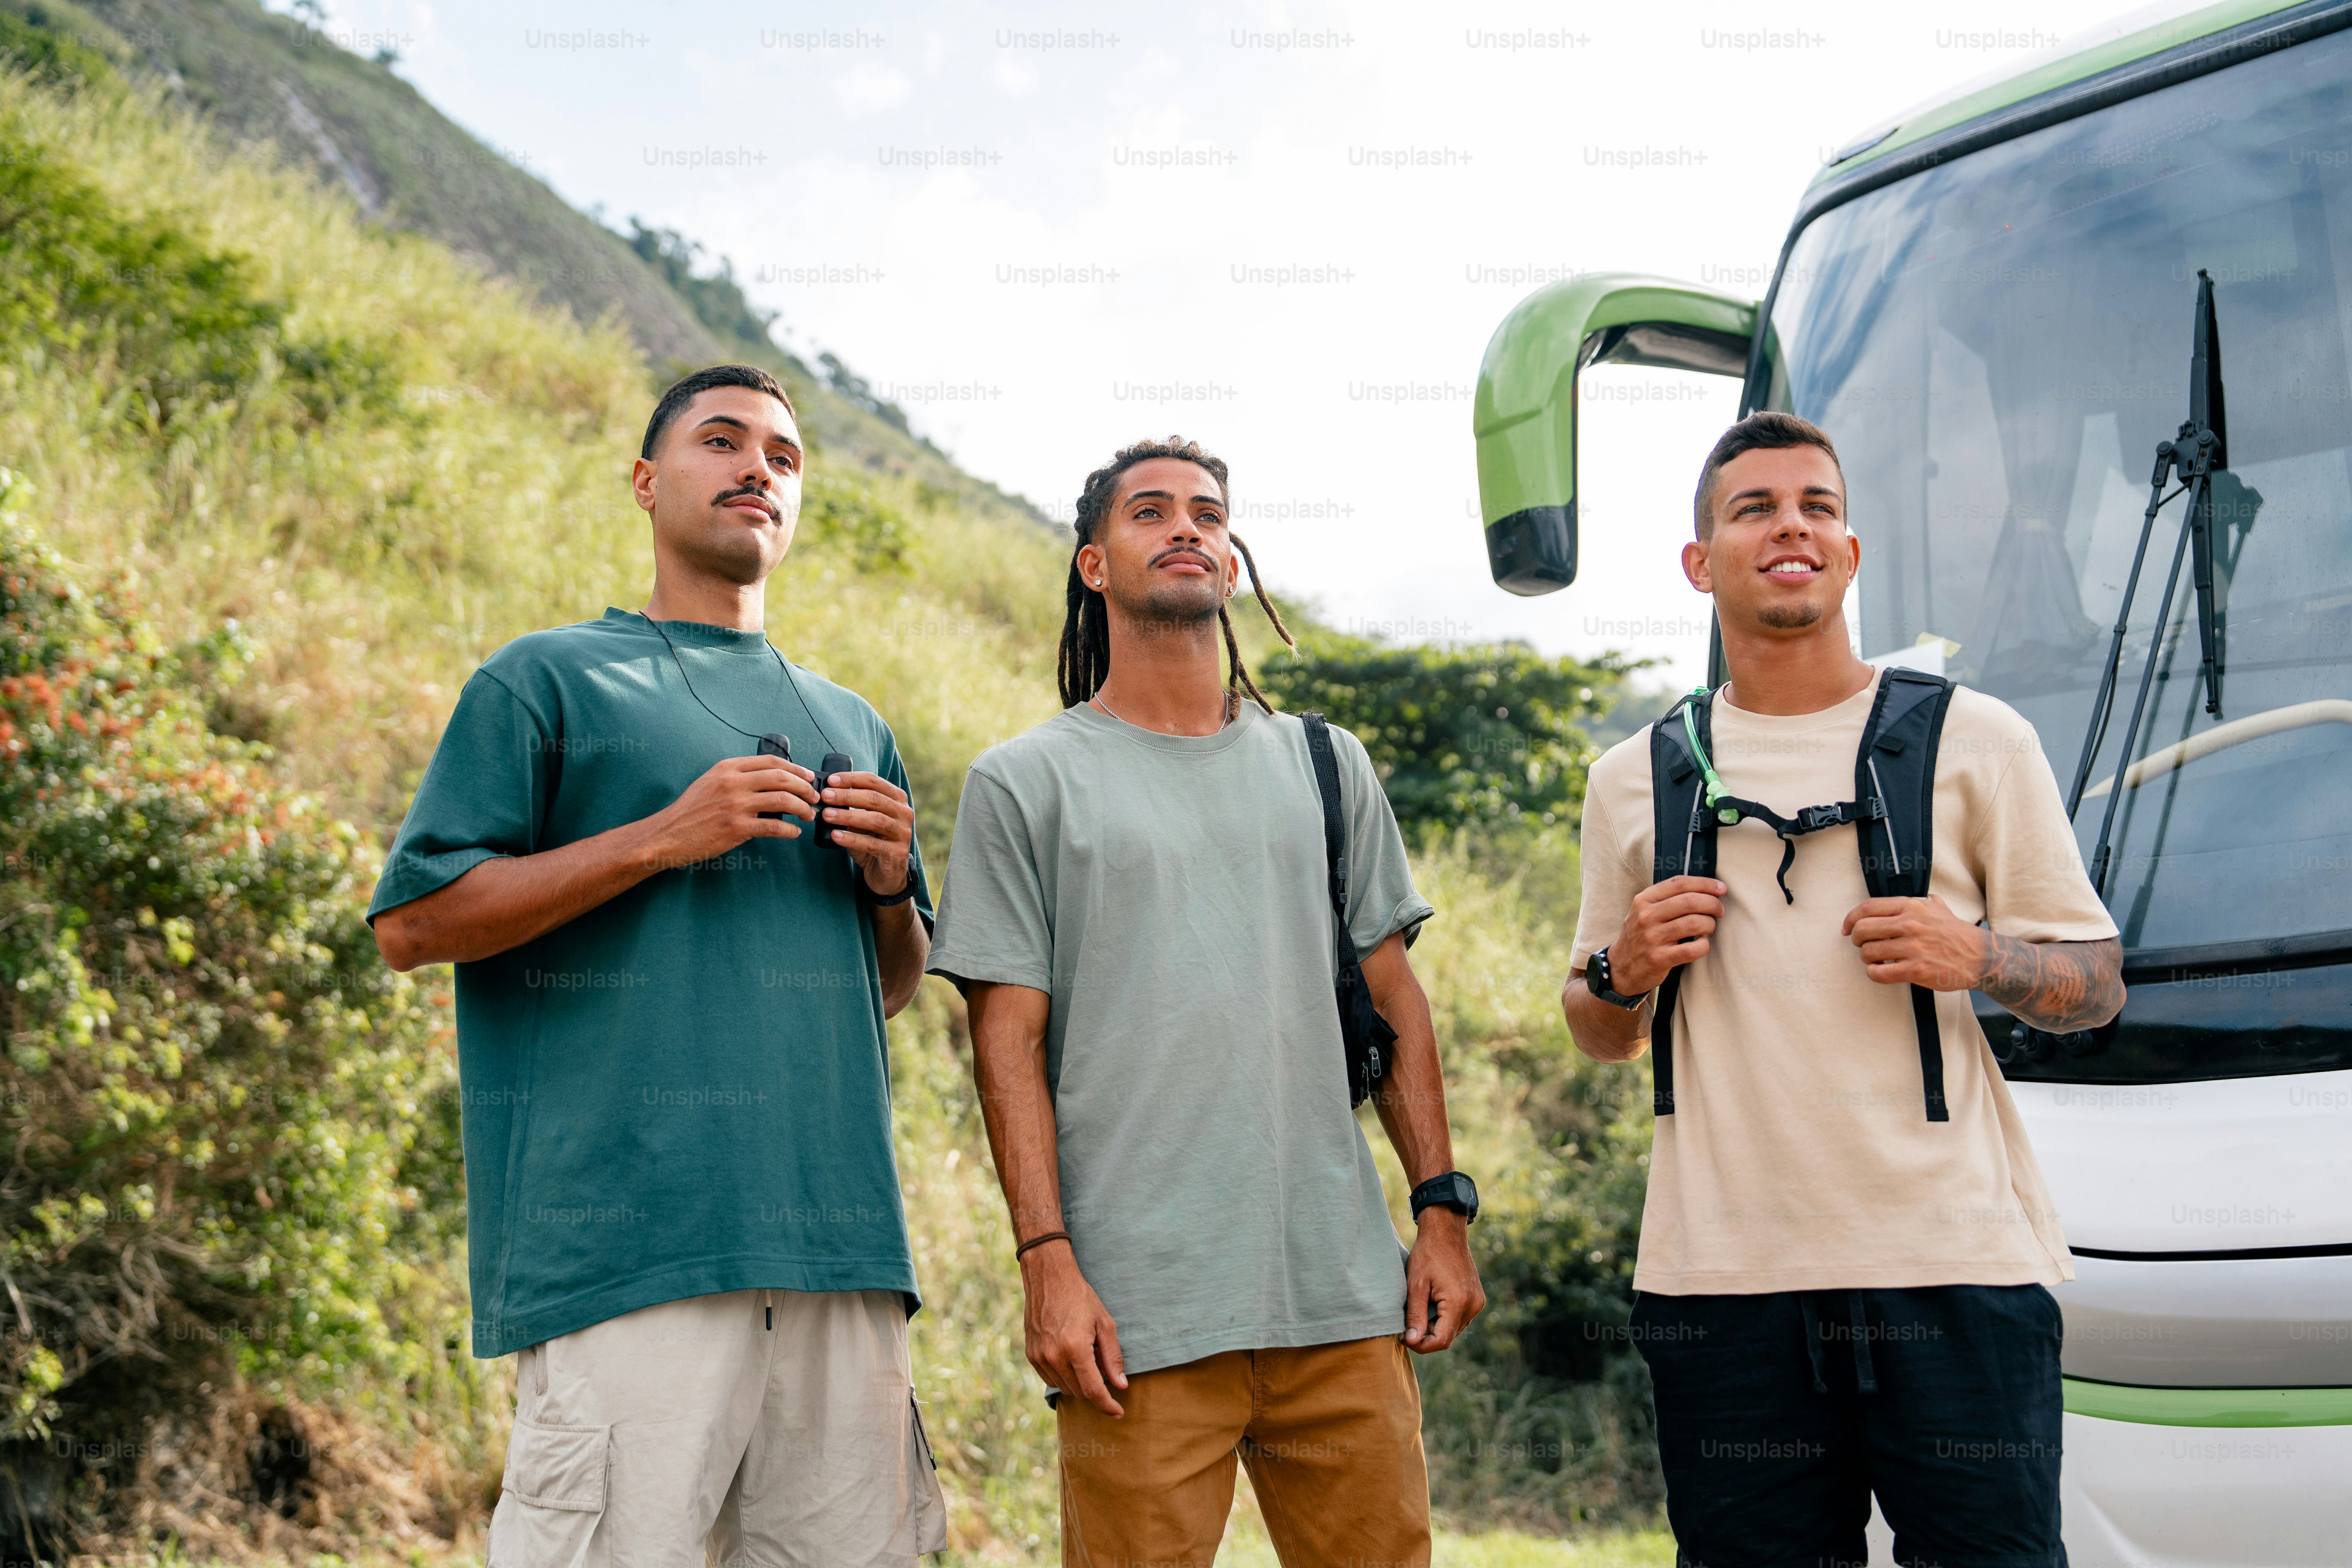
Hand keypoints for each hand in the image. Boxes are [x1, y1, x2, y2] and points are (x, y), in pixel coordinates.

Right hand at [644, 755, 816, 869]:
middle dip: (805, 787)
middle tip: (814, 797)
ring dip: (803, 808)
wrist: (668, 834)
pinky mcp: (737, 828)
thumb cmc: (691, 811)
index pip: (771, 761)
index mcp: (728, 768)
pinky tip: (794, 832)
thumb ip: (737, 777)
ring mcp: (736, 805)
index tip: (808, 776)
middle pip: (782, 778)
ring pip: (783, 800)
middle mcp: (733, 782)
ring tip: (809, 815)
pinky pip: (774, 827)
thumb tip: (770, 780)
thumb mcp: (710, 782)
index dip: (795, 768)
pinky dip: (790, 830)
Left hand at [818, 770, 915, 897]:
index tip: (830, 781)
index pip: (874, 781)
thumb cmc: (872, 842)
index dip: (851, 779)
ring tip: (826, 815)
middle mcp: (904, 813)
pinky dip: (852, 839)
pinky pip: (872, 843)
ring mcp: (903, 833)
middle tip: (825, 796)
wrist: (886, 874)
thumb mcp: (862, 822)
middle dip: (847, 795)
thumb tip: (826, 795)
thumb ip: (851, 808)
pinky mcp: (897, 852)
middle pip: (874, 798)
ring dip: (847, 816)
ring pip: (875, 819)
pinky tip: (835, 836)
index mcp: (897, 799)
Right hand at [1020, 1244, 1127, 1416]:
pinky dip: (1064, 1377)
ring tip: (1086, 1357)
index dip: (1107, 1405)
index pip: (1093, 1390)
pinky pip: (1050, 1379)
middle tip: (1103, 1370)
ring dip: (1079, 1384)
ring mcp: (1039, 1357)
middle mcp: (1054, 1356)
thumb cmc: (1080, 1297)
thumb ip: (1113, 1357)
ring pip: (1064, 1388)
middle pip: (1079, 1392)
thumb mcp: (1105, 1323)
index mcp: (1075, 1348)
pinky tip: (1070, 1358)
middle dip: (1095, 1391)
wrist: (1048, 1278)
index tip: (1118, 1412)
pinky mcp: (1031, 1355)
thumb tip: (1120, 1385)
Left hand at [1402, 1208, 1484, 1353]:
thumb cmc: (1428, 1254)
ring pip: (1454, 1329)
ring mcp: (1477, 1302)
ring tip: (1421, 1308)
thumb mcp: (1415, 1284)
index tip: (1405, 1338)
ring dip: (1436, 1327)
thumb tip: (1412, 1341)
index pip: (1442, 1341)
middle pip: (1448, 1337)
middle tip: (1408, 1323)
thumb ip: (1415, 1315)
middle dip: (1427, 1336)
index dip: (1422, 1345)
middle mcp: (1473, 1305)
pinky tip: (1432, 1303)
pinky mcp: (1477, 1299)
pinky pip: (1459, 1318)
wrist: (1446, 1232)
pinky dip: (1445, 1318)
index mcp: (1458, 1302)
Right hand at [1608, 875, 1726, 995]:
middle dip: (1713, 904)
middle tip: (1719, 911)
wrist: (1621, 968)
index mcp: (1644, 900)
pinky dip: (1704, 945)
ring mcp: (1651, 938)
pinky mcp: (1659, 958)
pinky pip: (1692, 949)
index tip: (1721, 888)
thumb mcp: (1644, 911)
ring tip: (1710, 927)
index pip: (1679, 883)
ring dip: (1710, 924)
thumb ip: (1667, 899)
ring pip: (1694, 923)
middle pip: (1690, 901)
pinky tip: (1702, 944)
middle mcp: (1646, 916)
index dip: (1705, 884)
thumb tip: (1706, 889)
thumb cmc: (1640, 936)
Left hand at [1841, 894, 1985, 990]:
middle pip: (1862, 929)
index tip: (1847, 929)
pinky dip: (1874, 974)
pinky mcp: (1916, 970)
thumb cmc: (1957, 933)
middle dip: (1856, 939)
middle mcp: (1910, 924)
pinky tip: (1881, 972)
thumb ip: (1924, 902)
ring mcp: (1913, 947)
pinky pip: (1879, 973)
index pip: (1867, 908)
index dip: (1850, 919)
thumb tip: (1917, 898)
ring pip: (1868, 952)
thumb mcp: (1941, 908)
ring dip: (1867, 958)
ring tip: (1877, 960)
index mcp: (1912, 906)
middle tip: (1862, 945)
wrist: (1981, 957)